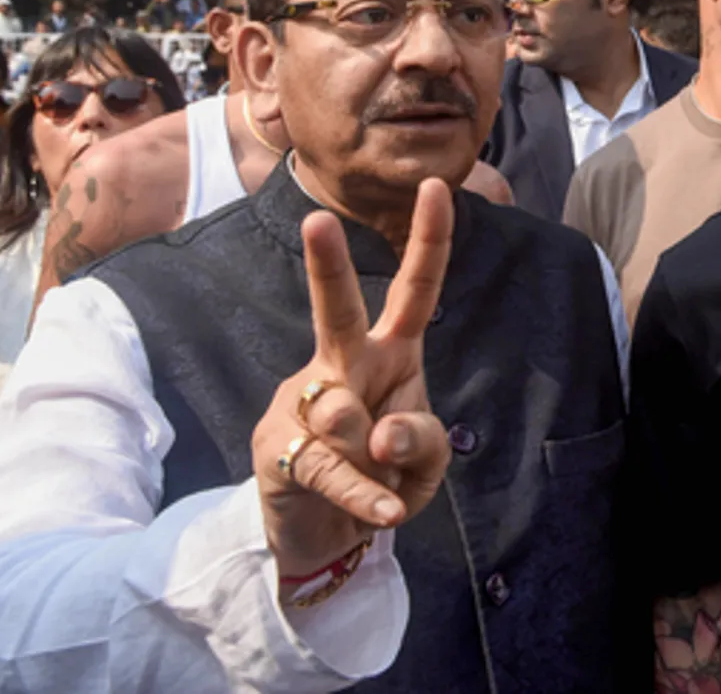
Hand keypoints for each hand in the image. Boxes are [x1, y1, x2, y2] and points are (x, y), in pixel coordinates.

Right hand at [251, 178, 453, 578]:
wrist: (324, 534)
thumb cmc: (381, 477)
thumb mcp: (425, 464)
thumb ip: (423, 441)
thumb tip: (381, 434)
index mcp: (391, 355)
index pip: (415, 292)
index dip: (430, 242)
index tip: (441, 185)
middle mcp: (344, 367)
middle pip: (338, 314)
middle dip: (328, 268)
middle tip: (317, 222)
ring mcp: (305, 403)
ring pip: (345, 412)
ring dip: (378, 459)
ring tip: (378, 483)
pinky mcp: (279, 448)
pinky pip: (333, 469)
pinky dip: (365, 495)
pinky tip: (381, 511)